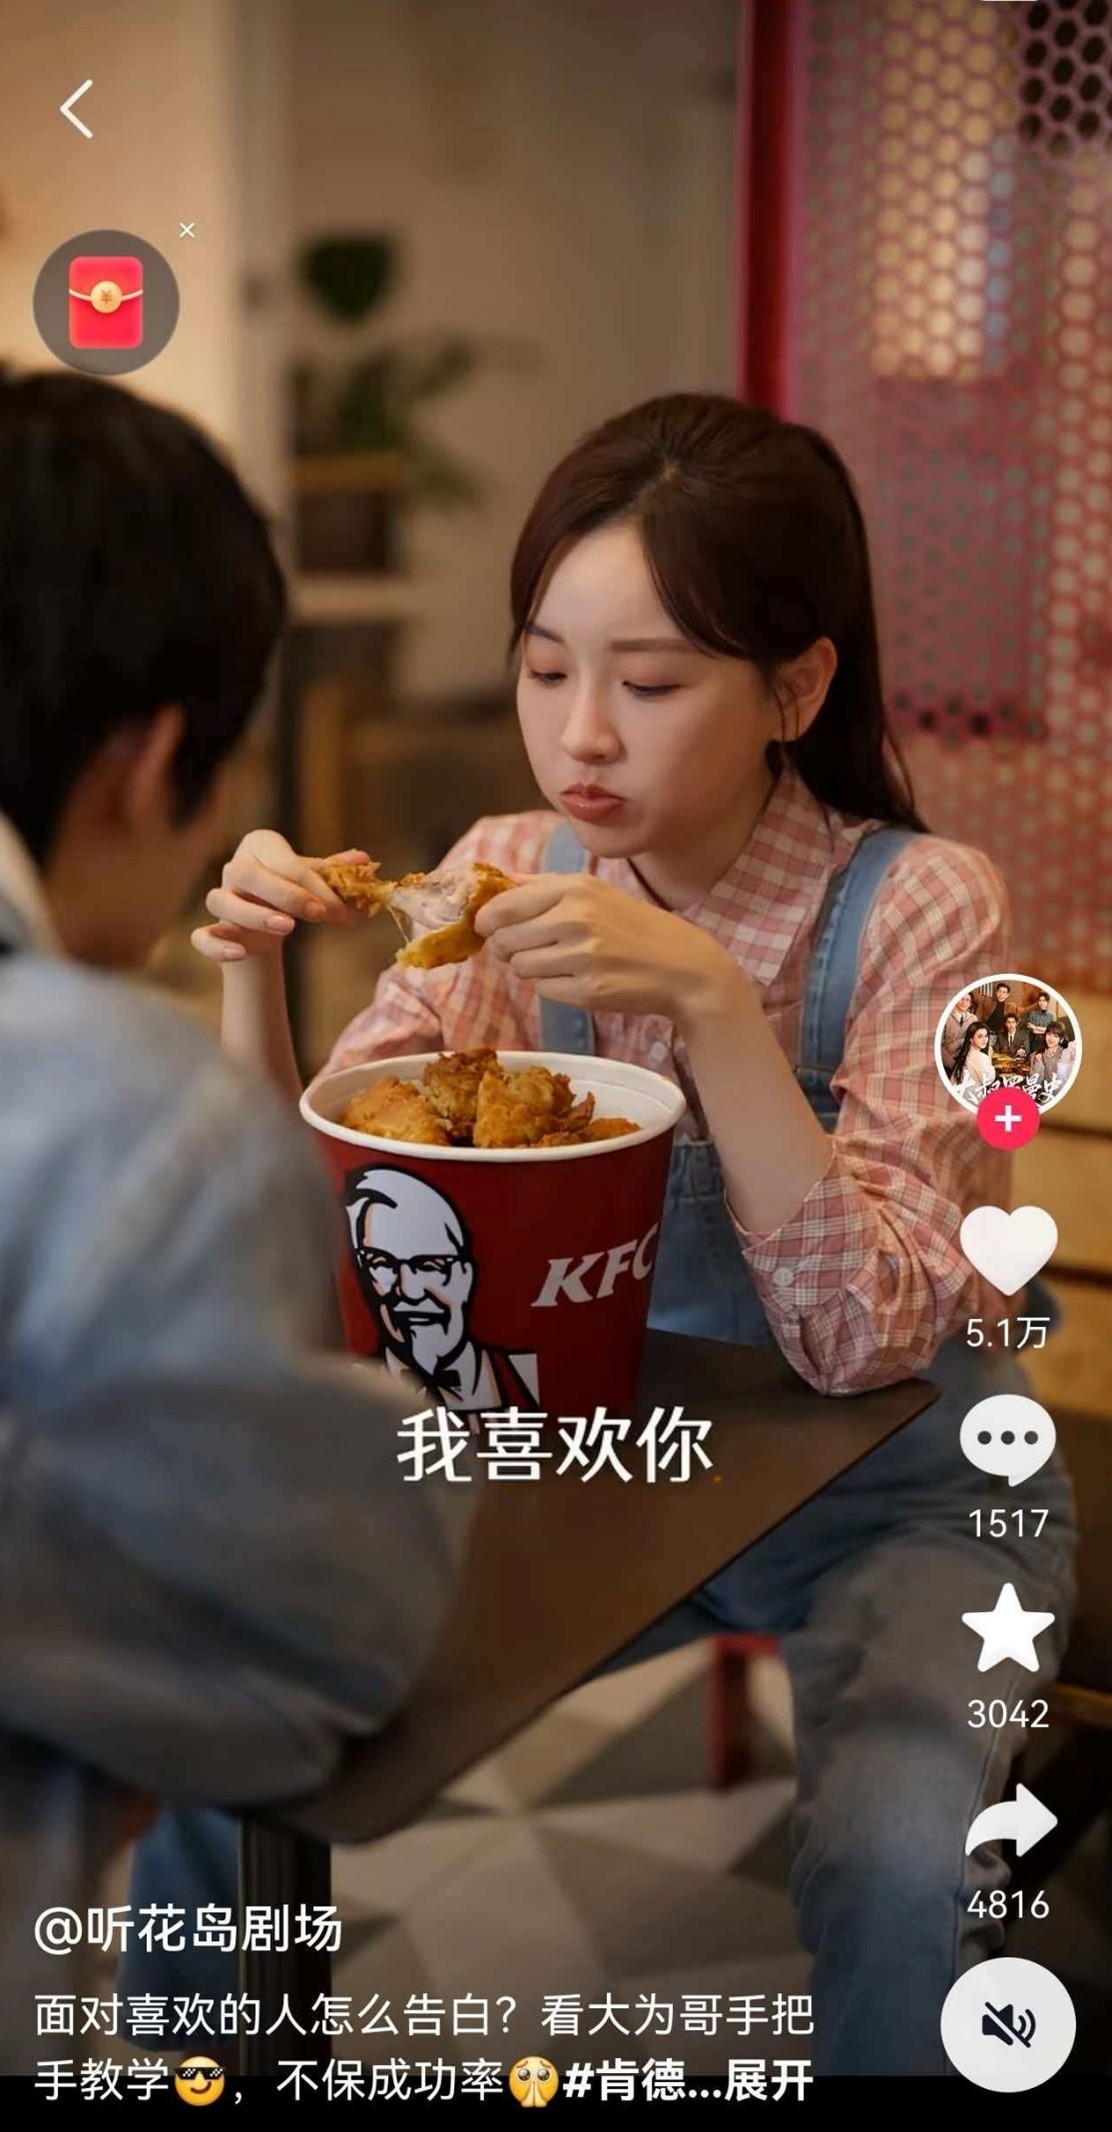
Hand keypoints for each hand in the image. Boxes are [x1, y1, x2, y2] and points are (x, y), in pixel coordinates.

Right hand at [192, 830, 366, 964]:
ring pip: (220, 901)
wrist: (266, 929)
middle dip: (286, 895)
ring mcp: (219, 899)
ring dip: (253, 914)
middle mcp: (234, 868)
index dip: (314, 886)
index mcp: (260, 847)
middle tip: (319, 915)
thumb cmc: (293, 894)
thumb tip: (364, 860)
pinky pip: (200, 936)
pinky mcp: (208, 931)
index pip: (285, 862)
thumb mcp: (315, 881)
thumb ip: (335, 873)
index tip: (340, 910)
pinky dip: (216, 946)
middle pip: (248, 874)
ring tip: (287, 928)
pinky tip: (241, 954)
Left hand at [474, 872, 742, 1025]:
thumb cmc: (634, 926)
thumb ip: (543, 887)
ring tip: (560, 960)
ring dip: (530, 967)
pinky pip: (543, 990)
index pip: (502, 905)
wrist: (682, 966)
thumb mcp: (594, 892)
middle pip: (505, 939)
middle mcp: (575, 918)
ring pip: (520, 967)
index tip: (487, 926)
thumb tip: (497, 884)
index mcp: (574, 888)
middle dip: (507, 947)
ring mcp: (581, 956)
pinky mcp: (586, 990)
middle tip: (525, 947)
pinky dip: (552, 986)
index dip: (486, 920)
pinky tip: (577, 978)